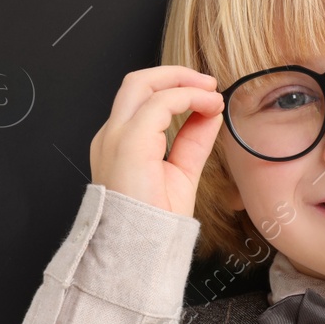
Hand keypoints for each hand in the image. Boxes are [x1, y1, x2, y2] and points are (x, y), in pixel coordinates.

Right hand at [89, 66, 225, 217]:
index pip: (144, 102)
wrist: (141, 249)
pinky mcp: (129, 142)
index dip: (177, 91)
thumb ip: (193, 140)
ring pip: (142, 83)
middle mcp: (112, 136)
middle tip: (208, 82)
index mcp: (121, 143)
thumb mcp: (182, 171)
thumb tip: (210, 113)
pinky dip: (187, 97)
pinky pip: (159, 103)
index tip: (207, 95)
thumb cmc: (155, 222)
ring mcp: (116, 137)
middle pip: (136, 82)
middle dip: (175, 74)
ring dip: (182, 81)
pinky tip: (208, 104)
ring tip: (211, 91)